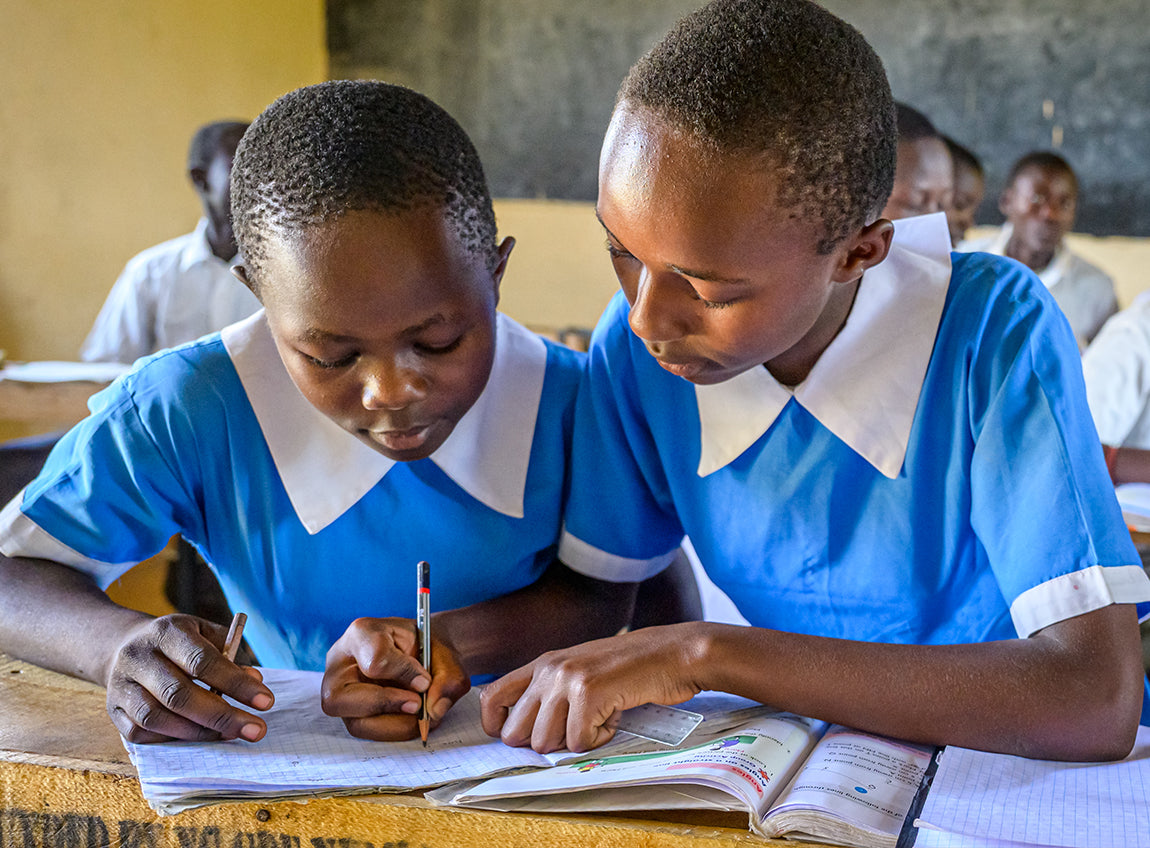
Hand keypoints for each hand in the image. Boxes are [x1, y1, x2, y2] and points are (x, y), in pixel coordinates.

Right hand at [105, 614, 273, 743]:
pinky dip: (172, 739)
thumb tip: (254, 682)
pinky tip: (199, 737)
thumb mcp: (203, 633)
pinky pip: (141, 733)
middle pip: (179, 694)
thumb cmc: (177, 642)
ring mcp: (121, 685)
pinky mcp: (113, 710)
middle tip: (255, 729)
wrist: (122, 645)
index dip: (235, 683)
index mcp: (166, 632)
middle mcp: (139, 657)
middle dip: (222, 716)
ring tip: (231, 735)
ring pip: (157, 717)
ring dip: (198, 732)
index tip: (266, 701)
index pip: (202, 660)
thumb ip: (229, 655)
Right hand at [322, 617, 469, 740]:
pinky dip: (395, 731)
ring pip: (354, 723)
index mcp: (362, 633)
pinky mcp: (351, 713)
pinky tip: (412, 719)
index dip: (403, 674)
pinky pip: (366, 732)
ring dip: (394, 725)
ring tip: (420, 714)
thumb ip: (445, 680)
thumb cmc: (430, 650)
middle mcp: (340, 664)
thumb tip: (434, 710)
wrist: (428, 654)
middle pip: (338, 698)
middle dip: (385, 705)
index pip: (374, 660)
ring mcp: (341, 692)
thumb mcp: (445, 655)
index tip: (424, 680)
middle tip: (416, 705)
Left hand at [480, 624, 706, 752]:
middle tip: (576, 728)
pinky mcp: (589, 693)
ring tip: (599, 717)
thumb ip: (550, 695)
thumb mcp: (580, 673)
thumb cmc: (628, 670)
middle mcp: (549, 669)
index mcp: (543, 664)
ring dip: (575, 740)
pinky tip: (615, 716)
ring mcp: (567, 680)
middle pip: (516, 733)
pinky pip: (579, 743)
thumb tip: (520, 736)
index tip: (521, 739)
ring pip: (545, 743)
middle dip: (546, 742)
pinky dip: (600, 739)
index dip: (498, 727)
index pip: (492, 697)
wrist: (671, 654)